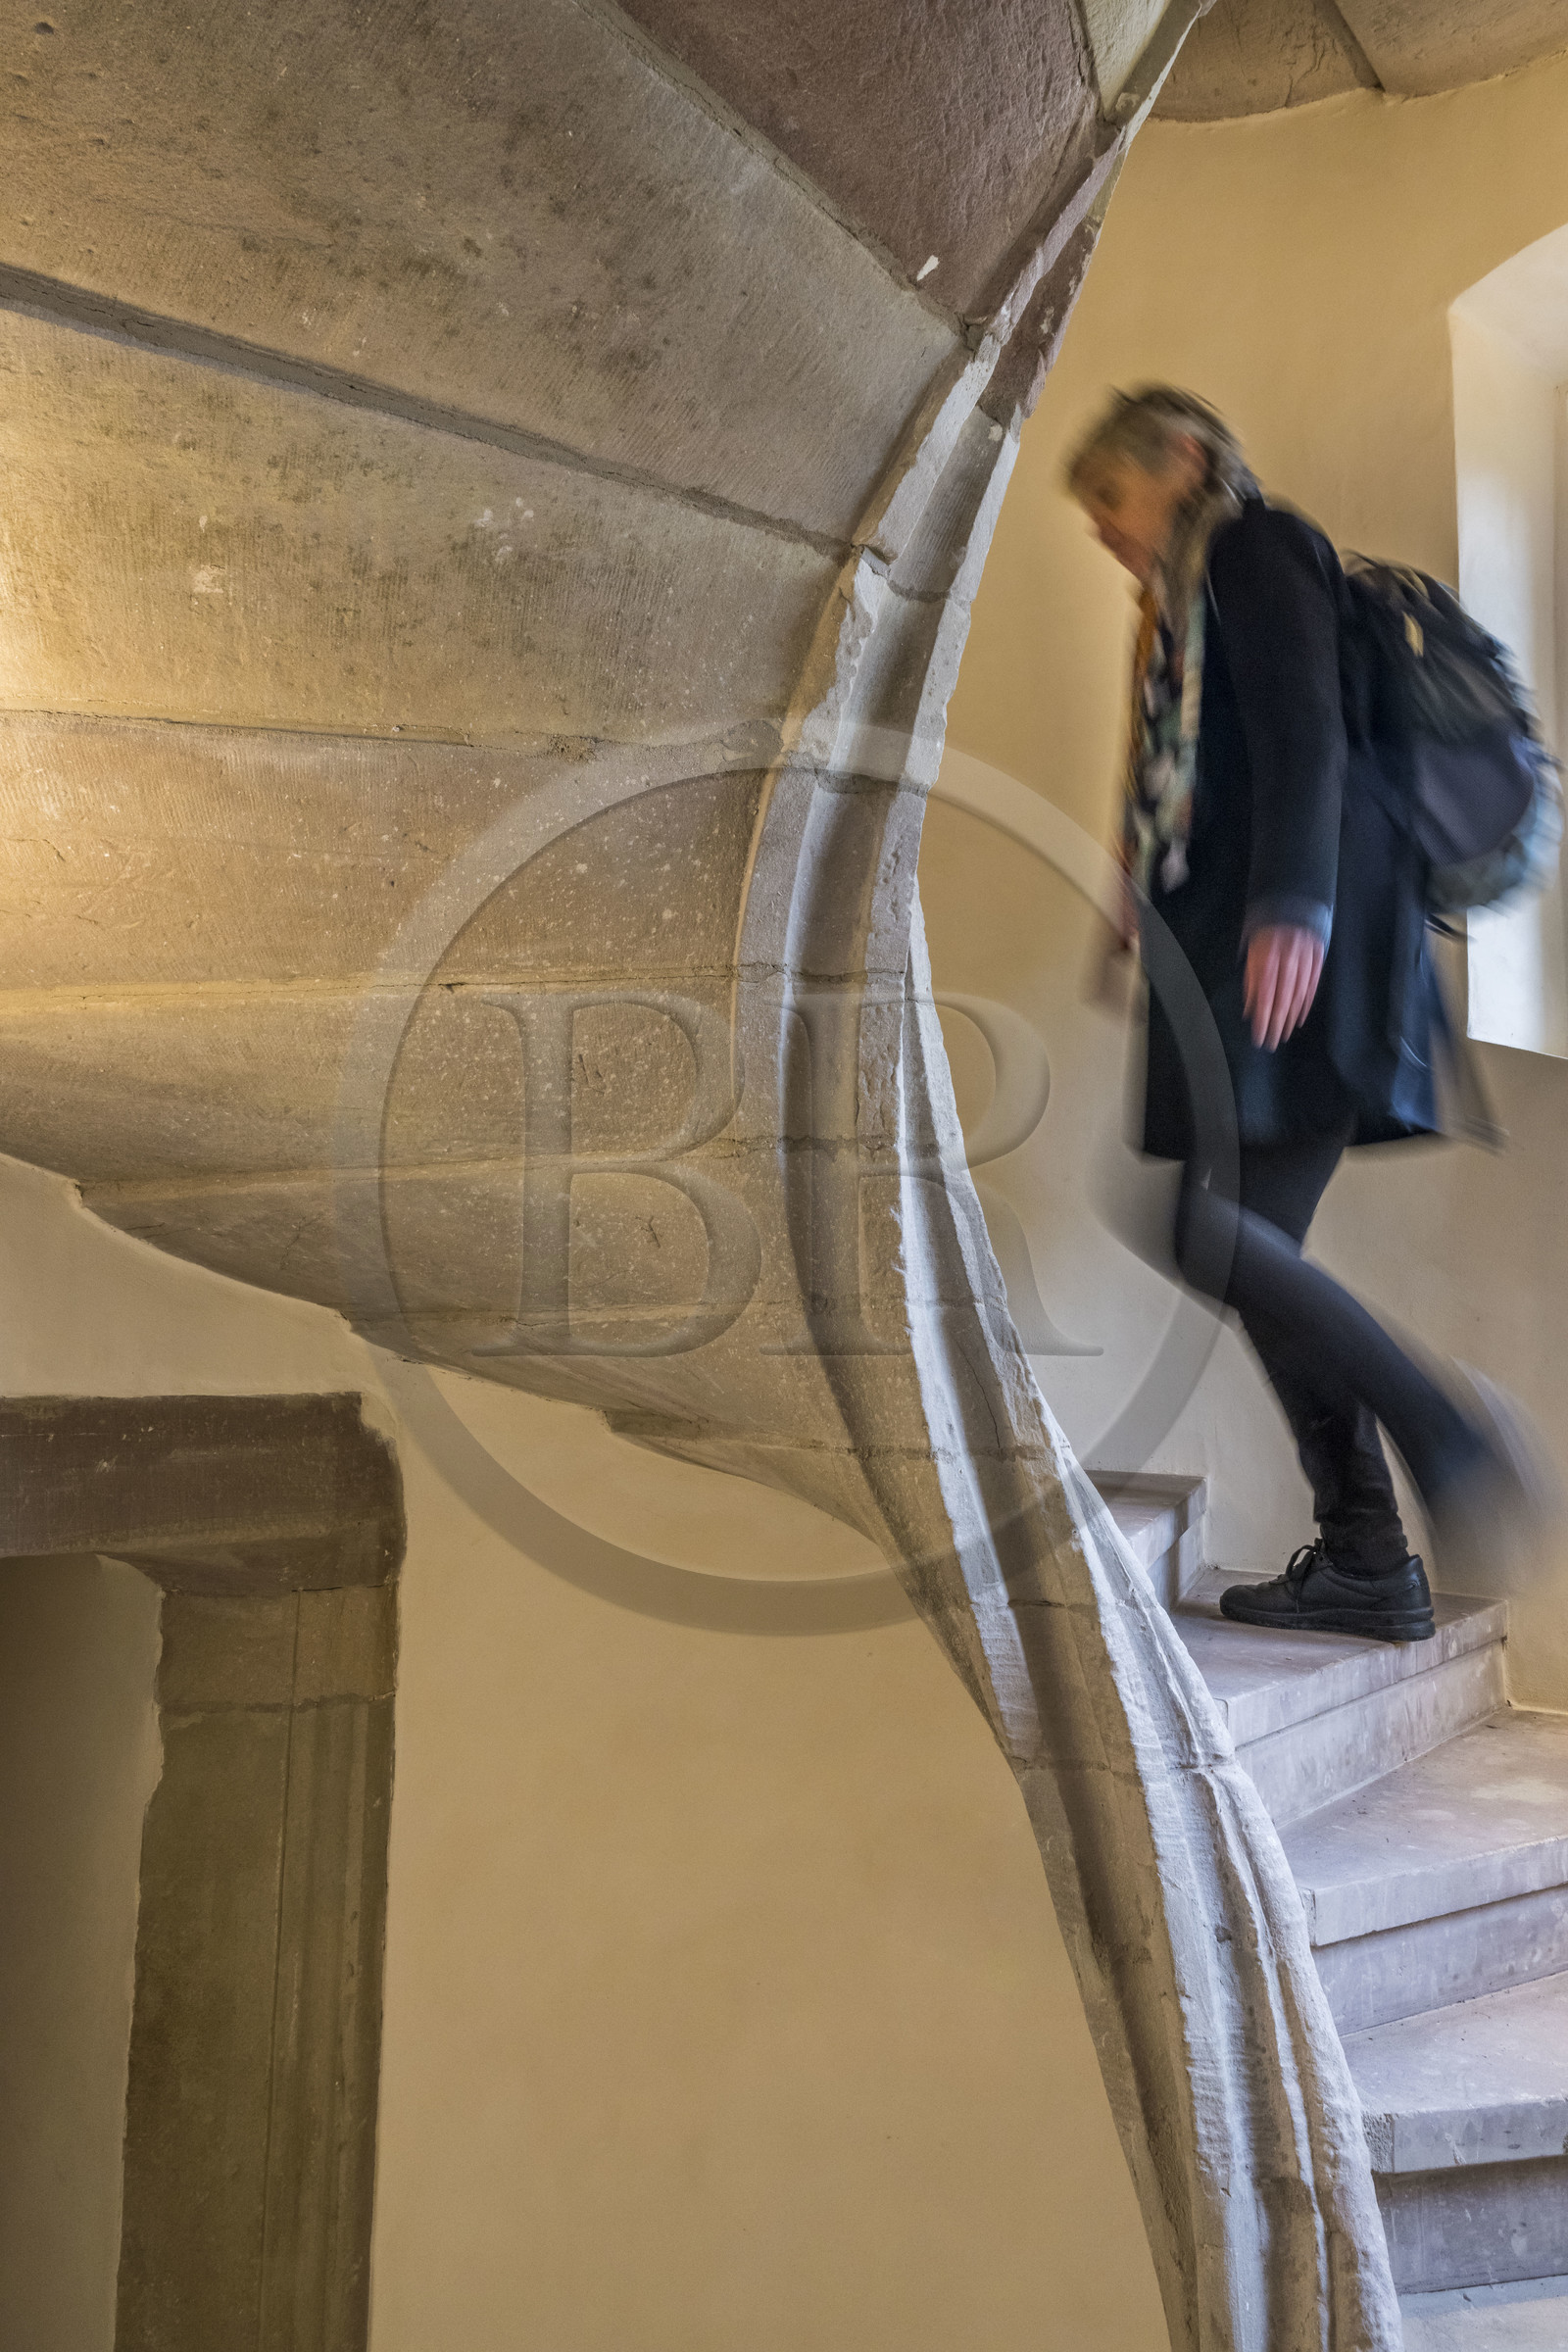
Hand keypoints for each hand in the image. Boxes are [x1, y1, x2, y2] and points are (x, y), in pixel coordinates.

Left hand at [1244, 923, 1323, 1049]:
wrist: (1292, 904)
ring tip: (1283, 1034)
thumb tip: (1250, 1010)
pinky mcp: (1317, 958)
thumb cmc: (1266, 933)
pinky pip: (1312, 986)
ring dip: (1290, 1018)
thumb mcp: (1251, 952)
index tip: (1259, 1037)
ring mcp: (1304, 959)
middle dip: (1276, 1024)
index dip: (1262, 1020)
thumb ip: (1251, 981)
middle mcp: (1287, 960)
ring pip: (1298, 995)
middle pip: (1282, 999)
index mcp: (1267, 958)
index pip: (1264, 996)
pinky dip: (1305, 1004)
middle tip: (1272, 1043)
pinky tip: (1298, 1018)